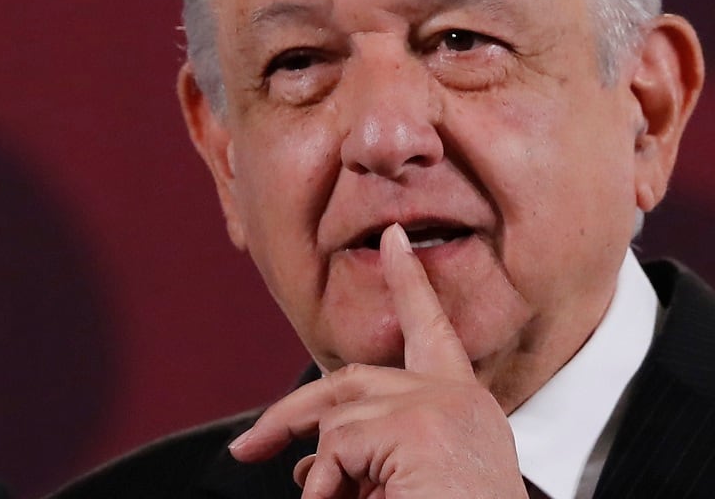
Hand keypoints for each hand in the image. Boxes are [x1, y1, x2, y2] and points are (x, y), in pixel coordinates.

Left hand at [228, 223, 527, 498]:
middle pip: (354, 378)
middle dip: (294, 409)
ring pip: (339, 416)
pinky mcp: (418, 425)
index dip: (409, 283)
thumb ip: (367, 461)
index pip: (432, 330)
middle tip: (249, 447)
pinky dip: (325, 484)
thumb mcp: (404, 485)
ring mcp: (441, 406)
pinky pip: (337, 446)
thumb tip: (301, 464)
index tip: (391, 240)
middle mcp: (459, 396)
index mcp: (464, 408)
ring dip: (320, 471)